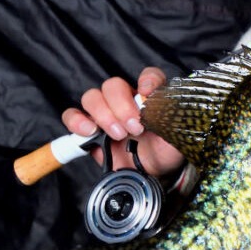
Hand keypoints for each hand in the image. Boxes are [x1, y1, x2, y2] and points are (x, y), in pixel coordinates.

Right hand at [61, 66, 185, 177]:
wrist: (153, 173)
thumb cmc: (165, 151)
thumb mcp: (178, 138)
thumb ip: (175, 122)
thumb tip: (167, 110)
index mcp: (150, 97)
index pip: (148, 76)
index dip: (147, 80)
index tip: (148, 94)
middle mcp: (127, 101)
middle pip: (113, 85)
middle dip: (121, 106)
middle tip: (135, 128)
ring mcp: (106, 113)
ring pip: (92, 97)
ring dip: (103, 114)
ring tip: (118, 135)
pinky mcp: (89, 130)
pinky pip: (72, 116)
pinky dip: (77, 121)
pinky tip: (90, 131)